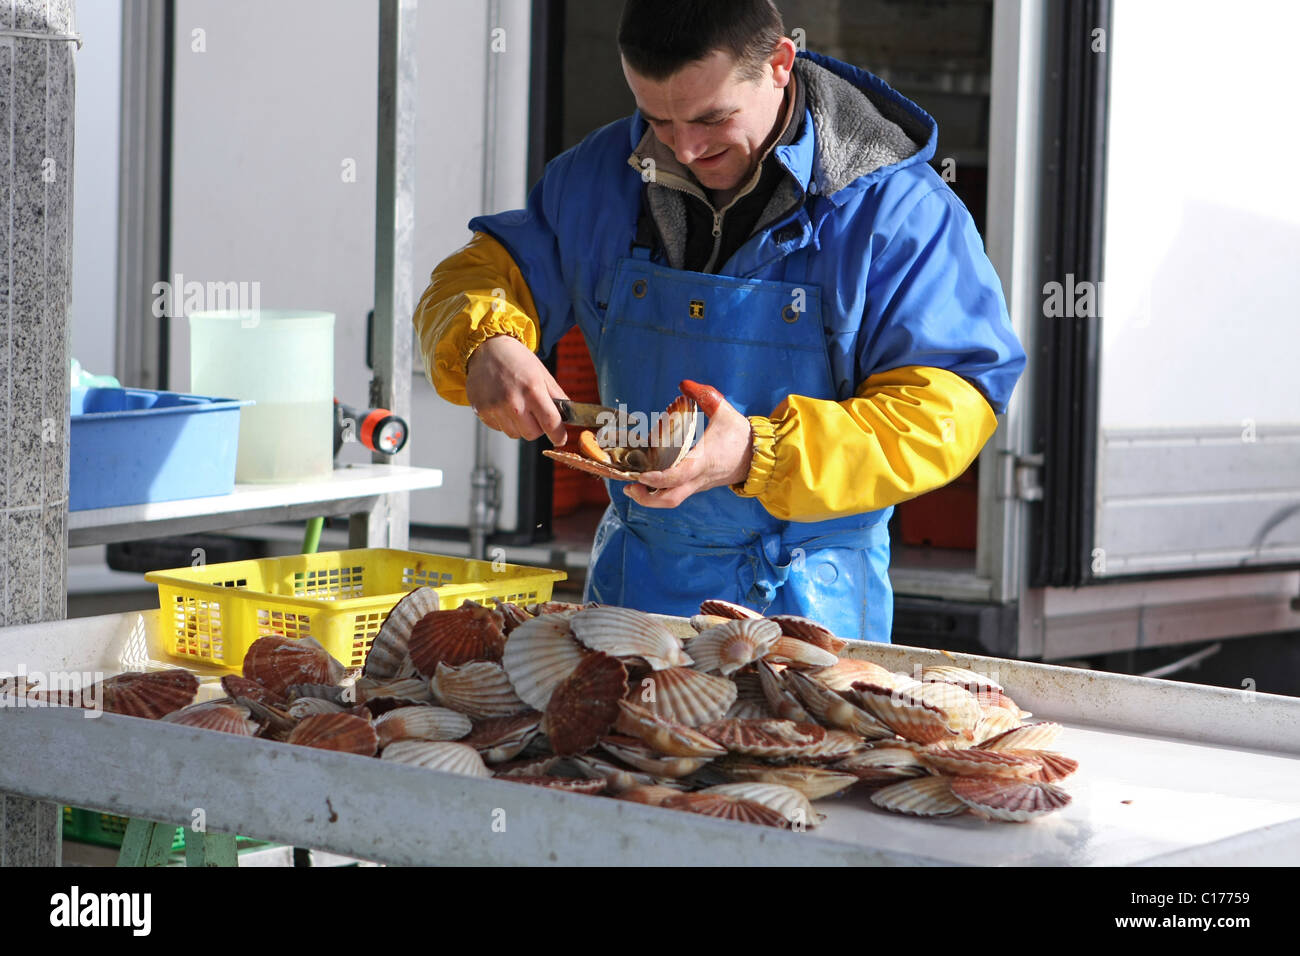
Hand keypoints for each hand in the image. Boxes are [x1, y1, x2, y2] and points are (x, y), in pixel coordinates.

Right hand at [465, 335, 567, 444]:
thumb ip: (557, 396)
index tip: (560, 439)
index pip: (551, 424)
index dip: (558, 435)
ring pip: (514, 433)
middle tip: (534, 413)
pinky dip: (503, 421)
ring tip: (516, 406)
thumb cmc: (516, 359)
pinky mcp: (481, 410)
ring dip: (519, 425)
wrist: (487, 348)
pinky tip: (502, 404)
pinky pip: (498, 428)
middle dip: (537, 428)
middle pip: (531, 434)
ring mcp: (495, 407)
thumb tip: (569, 416)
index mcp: (533, 390)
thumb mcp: (542, 373)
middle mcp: (513, 401)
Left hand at [625, 380, 753, 508]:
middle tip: (628, 486)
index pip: (678, 476)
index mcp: (703, 461)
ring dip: (650, 498)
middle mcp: (698, 478)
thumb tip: (683, 384)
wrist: (758, 457)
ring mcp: (697, 485)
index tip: (641, 475)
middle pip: (671, 499)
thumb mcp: (724, 410)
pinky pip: (676, 494)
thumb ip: (704, 394)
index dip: (658, 478)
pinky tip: (646, 481)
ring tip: (632, 487)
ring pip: (671, 501)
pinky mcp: (697, 486)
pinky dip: (659, 492)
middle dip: (646, 498)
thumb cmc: (740, 434)